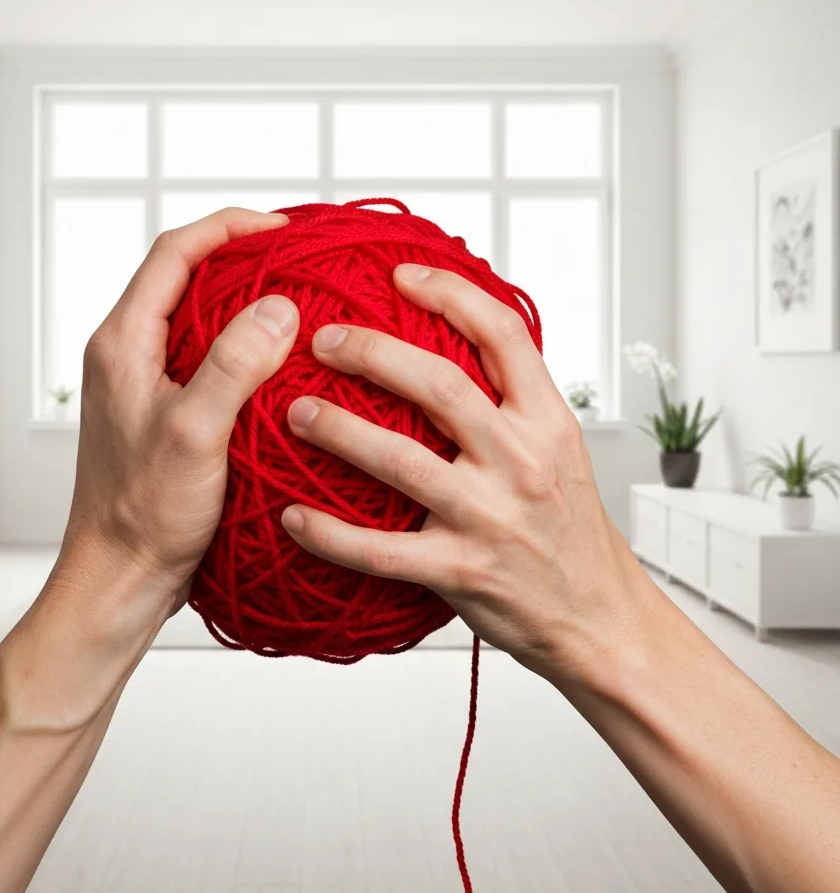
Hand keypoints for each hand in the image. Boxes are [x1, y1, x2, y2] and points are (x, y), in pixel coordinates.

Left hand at [56, 208, 298, 631]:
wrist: (120, 577)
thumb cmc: (142, 514)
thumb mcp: (194, 433)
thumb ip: (232, 365)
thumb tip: (278, 307)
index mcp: (122, 343)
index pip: (173, 254)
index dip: (228, 228)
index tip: (282, 230)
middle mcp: (128, 355)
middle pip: (184, 277)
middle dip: (240, 257)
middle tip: (297, 258)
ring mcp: (146, 385)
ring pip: (198, 319)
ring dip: (244, 303)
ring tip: (298, 302)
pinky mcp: (166, 414)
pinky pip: (208, 360)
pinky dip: (244, 349)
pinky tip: (282, 367)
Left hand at [281, 263, 651, 683]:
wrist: (599, 616)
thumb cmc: (571, 530)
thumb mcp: (561, 451)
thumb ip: (514, 402)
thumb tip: (460, 346)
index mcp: (547, 421)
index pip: (503, 334)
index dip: (449, 293)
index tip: (401, 275)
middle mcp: (521, 460)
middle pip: (439, 385)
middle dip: (373, 353)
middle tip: (323, 340)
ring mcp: (489, 517)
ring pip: (400, 461)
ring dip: (338, 431)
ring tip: (296, 413)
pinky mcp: (460, 571)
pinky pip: (379, 551)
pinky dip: (330, 535)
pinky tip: (294, 518)